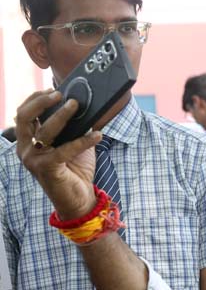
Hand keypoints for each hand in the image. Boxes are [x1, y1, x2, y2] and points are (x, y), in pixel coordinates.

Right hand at [14, 90, 101, 218]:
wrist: (79, 200)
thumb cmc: (75, 170)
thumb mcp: (74, 144)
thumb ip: (75, 127)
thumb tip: (87, 106)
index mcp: (28, 140)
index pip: (23, 113)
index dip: (35, 98)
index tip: (53, 90)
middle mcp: (25, 148)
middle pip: (24, 117)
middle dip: (42, 102)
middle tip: (61, 95)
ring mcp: (33, 159)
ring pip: (44, 130)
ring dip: (62, 116)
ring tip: (77, 105)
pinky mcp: (46, 169)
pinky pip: (65, 149)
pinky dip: (83, 140)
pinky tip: (98, 135)